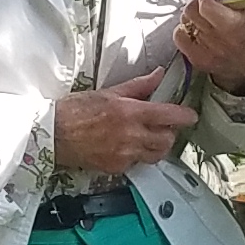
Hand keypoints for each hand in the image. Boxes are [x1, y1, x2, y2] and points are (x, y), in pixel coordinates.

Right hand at [52, 67, 194, 174]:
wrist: (53, 134)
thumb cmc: (75, 111)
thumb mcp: (108, 92)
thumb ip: (137, 86)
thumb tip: (158, 75)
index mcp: (129, 112)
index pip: (168, 116)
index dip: (184, 116)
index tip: (191, 116)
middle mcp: (130, 136)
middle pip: (166, 139)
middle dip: (169, 132)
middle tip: (164, 125)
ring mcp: (124, 155)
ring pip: (155, 155)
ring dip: (157, 146)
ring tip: (148, 137)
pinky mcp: (116, 168)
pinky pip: (137, 164)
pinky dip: (137, 155)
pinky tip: (127, 146)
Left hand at [173, 0, 244, 92]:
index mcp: (236, 24)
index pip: (206, 6)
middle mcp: (220, 38)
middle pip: (192, 11)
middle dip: (195, 3)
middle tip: (204, 2)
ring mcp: (206, 49)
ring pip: (185, 21)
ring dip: (190, 15)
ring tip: (200, 15)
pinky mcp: (196, 58)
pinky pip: (178, 37)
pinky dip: (182, 30)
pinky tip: (193, 28)